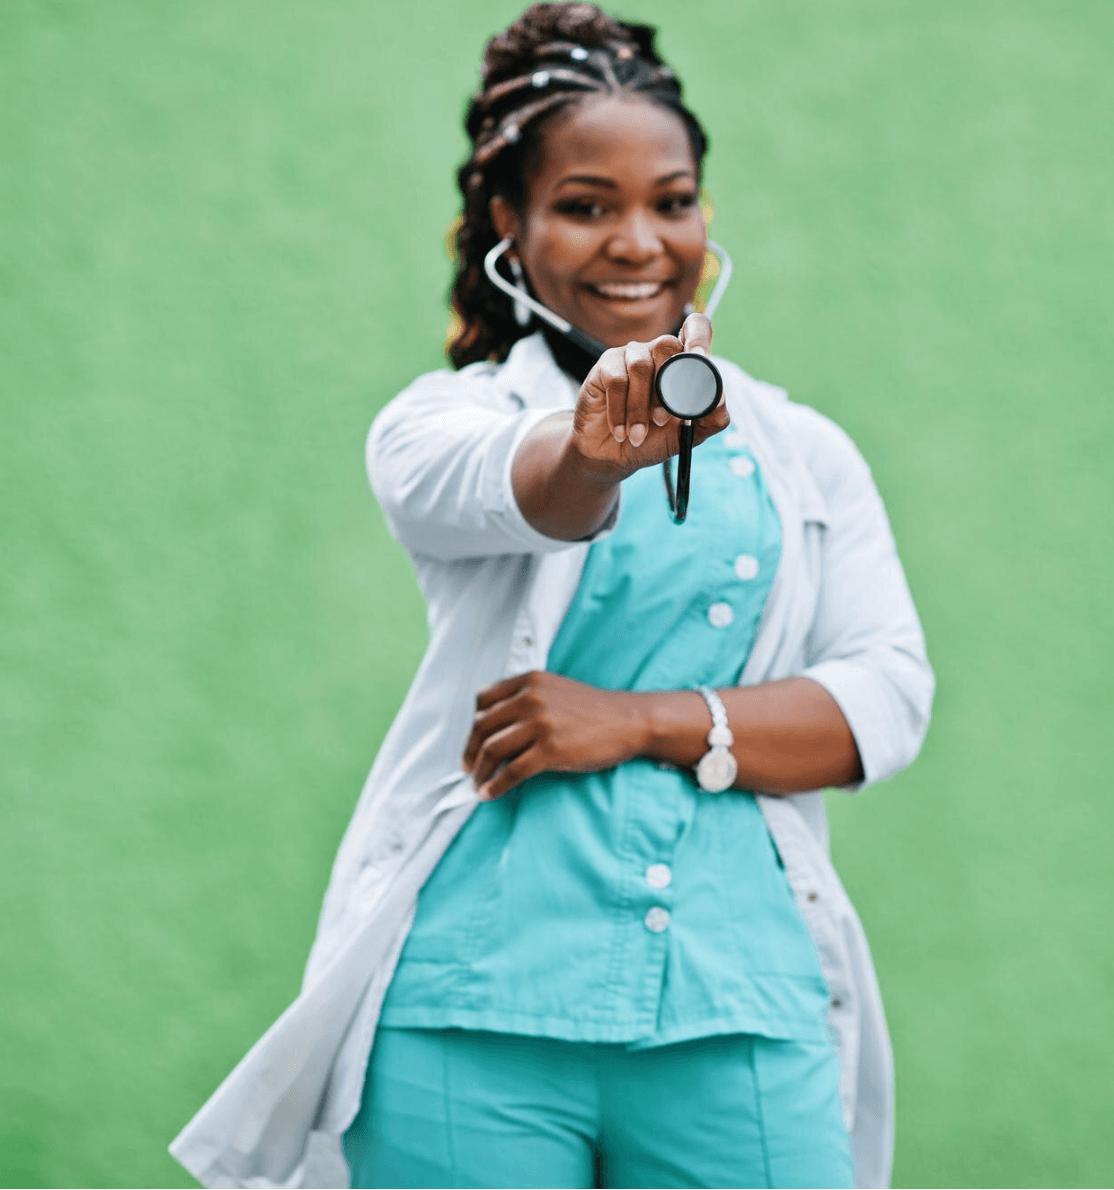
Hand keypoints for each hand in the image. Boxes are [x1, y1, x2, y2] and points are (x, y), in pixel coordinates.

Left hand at [461, 671, 646, 800]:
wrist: (630, 720)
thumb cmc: (593, 709)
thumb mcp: (555, 689)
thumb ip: (526, 696)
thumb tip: (494, 722)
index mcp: (529, 681)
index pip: (483, 701)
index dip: (473, 726)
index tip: (472, 743)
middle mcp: (531, 699)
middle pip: (482, 727)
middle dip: (470, 752)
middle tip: (467, 769)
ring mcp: (540, 724)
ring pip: (493, 750)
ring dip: (479, 771)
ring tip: (477, 785)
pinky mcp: (551, 750)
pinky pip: (512, 772)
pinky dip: (495, 786)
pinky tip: (490, 794)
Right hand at [570, 312, 729, 477]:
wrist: (612, 456)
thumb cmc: (652, 440)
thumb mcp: (686, 434)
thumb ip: (710, 418)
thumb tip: (720, 397)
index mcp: (682, 363)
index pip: (695, 328)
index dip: (699, 336)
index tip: (700, 358)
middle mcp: (657, 353)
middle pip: (667, 345)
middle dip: (666, 390)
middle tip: (661, 421)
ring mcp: (630, 356)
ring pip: (641, 366)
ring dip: (640, 407)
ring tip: (638, 435)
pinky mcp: (606, 366)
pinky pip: (617, 380)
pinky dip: (620, 412)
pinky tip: (620, 432)